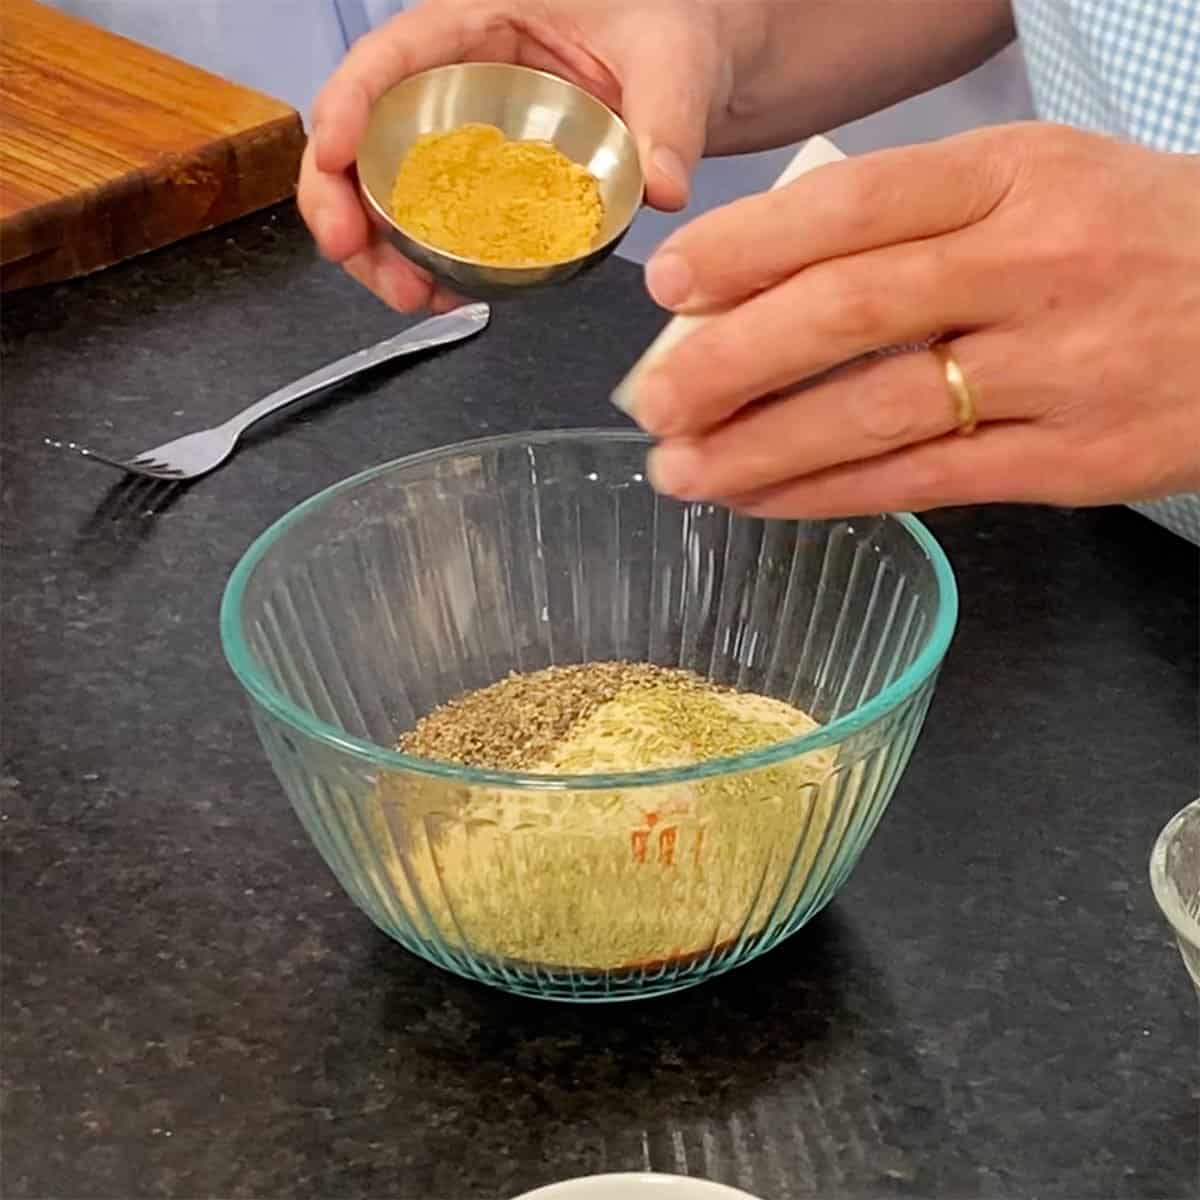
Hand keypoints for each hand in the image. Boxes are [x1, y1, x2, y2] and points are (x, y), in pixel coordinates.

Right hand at [298, 0, 731, 311]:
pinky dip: (427, 267)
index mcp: (475, 24)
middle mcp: (453, 86)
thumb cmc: (662, 31)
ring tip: (409, 295)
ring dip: (381, 252)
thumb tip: (664, 187)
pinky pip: (435, 229)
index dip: (347, 105)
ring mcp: (462, 144)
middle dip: (341, 197)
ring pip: (387, 194)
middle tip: (350, 250)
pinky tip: (441, 295)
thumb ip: (667, 115)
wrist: (682, 69)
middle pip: (364, 135)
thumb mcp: (668, 57)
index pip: (388, 56)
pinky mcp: (482, 191)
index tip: (331, 155)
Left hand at [631, 125, 1199, 514]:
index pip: (853, 206)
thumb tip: (758, 289)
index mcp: (1016, 174)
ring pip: (876, 412)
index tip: (667, 284)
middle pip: (850, 312)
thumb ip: (913, 225)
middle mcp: (1035, 266)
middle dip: (729, 361)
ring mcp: (1059, 369)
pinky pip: (923, 483)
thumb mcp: (1035, 186)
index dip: (746, 246)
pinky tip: (762, 499)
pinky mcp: (1072, 462)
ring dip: (762, 448)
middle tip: (650, 401)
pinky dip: (828, 494)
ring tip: (682, 469)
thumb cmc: (1127, 240)